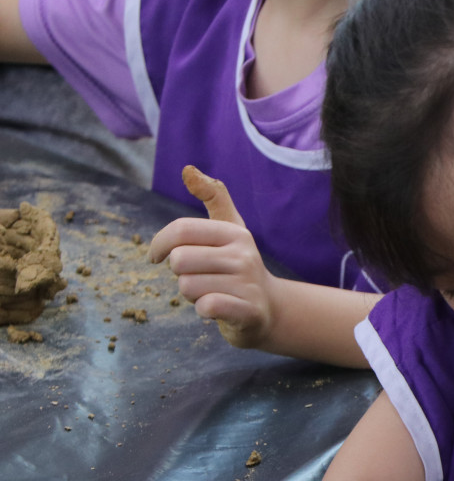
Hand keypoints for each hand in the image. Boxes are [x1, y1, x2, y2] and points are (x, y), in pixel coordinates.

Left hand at [148, 166, 276, 348]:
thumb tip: (188, 169)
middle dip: (180, 274)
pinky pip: (206, 306)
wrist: (270, 308)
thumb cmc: (238, 267)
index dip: (159, 243)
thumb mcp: (230, 229)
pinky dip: (203, 310)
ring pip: (187, 286)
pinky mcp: (248, 310)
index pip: (182, 230)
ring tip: (211, 292)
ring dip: (191, 294)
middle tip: (199, 278)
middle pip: (180, 260)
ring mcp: (248, 284)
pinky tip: (216, 308)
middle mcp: (244, 255)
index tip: (156, 256)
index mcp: (235, 233)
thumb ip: (213, 197)